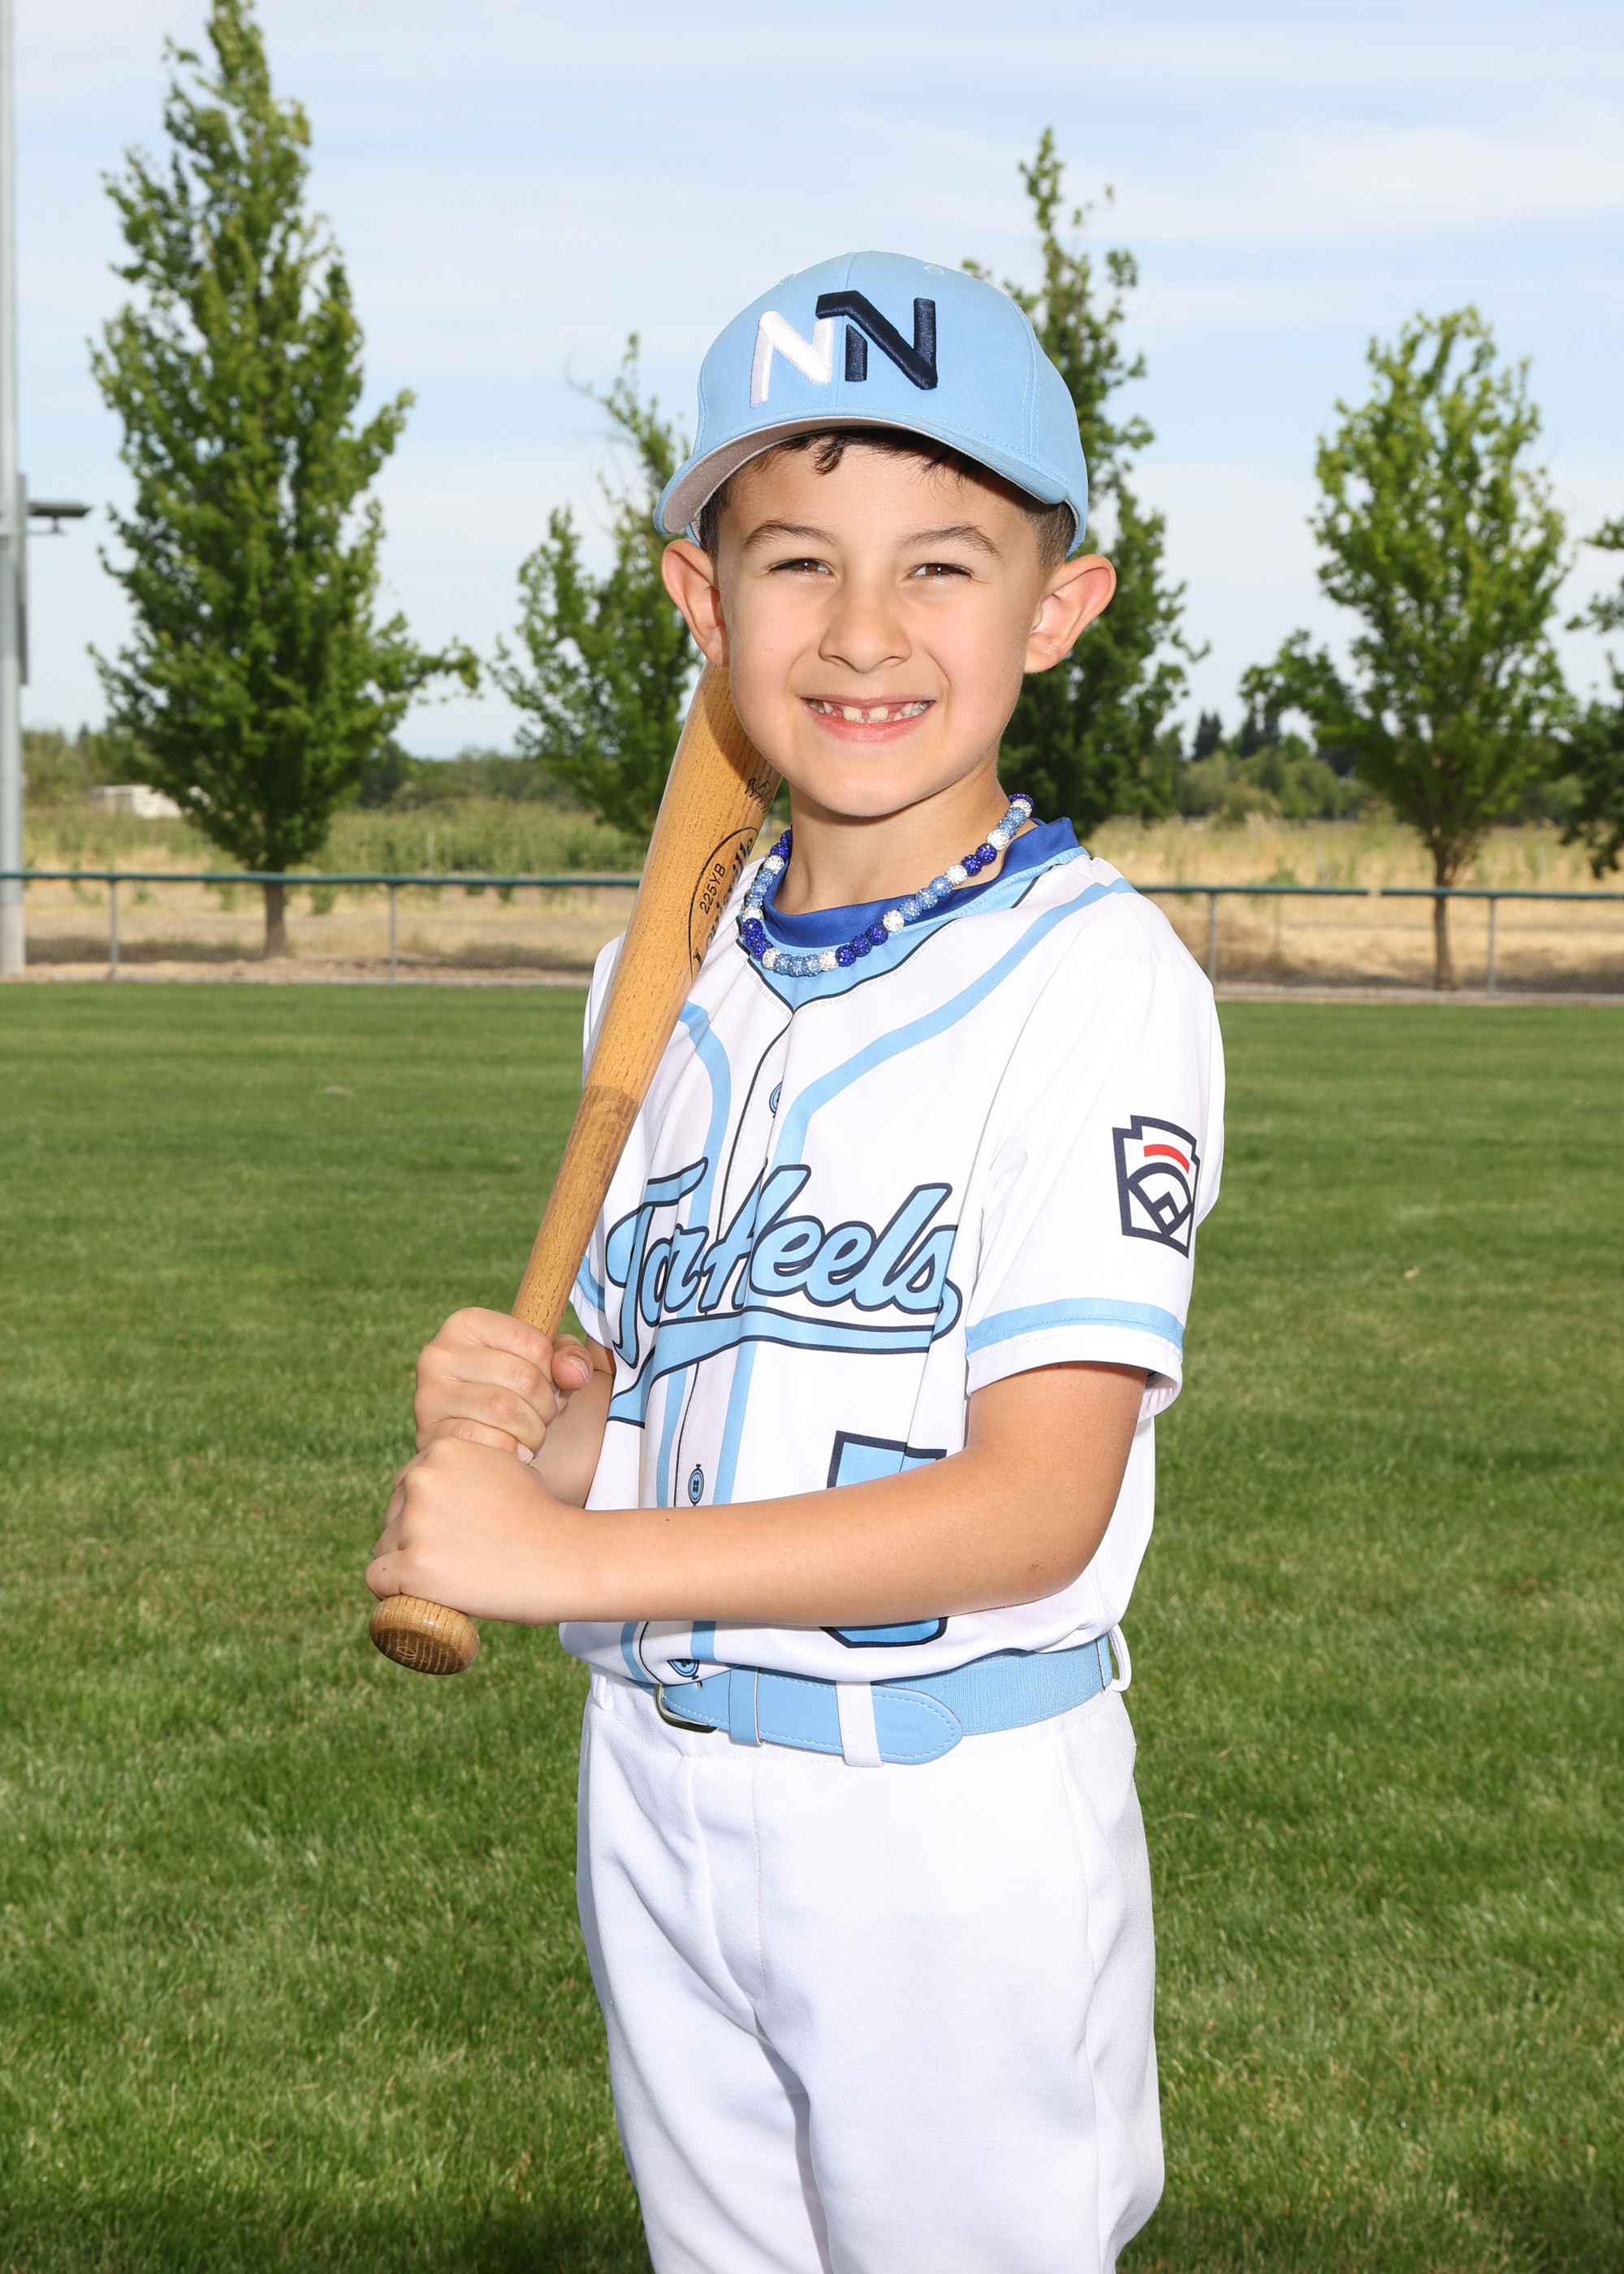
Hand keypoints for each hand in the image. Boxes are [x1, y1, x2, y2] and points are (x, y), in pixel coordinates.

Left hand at [367, 1436, 585, 1622]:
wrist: (565, 1557)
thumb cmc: (540, 1516)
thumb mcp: (504, 1465)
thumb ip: (464, 1467)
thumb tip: (432, 1481)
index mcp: (442, 1450)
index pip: (407, 1486)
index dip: (426, 1512)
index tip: (452, 1532)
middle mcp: (422, 1480)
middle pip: (393, 1516)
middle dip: (415, 1537)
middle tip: (458, 1557)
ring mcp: (415, 1524)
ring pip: (384, 1548)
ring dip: (408, 1564)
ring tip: (453, 1575)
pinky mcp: (414, 1568)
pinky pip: (377, 1580)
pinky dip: (393, 1593)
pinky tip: (422, 1595)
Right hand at [413, 1307, 592, 1461]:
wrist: (473, 1437)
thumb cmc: (513, 1392)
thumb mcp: (545, 1366)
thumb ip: (570, 1358)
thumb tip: (574, 1374)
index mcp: (467, 1323)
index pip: (535, 1344)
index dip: (554, 1373)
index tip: (548, 1386)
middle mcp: (439, 1353)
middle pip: (522, 1378)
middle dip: (546, 1406)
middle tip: (543, 1419)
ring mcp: (428, 1394)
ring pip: (503, 1410)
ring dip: (532, 1432)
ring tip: (531, 1436)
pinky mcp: (428, 1433)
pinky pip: (482, 1440)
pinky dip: (509, 1451)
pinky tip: (513, 1453)